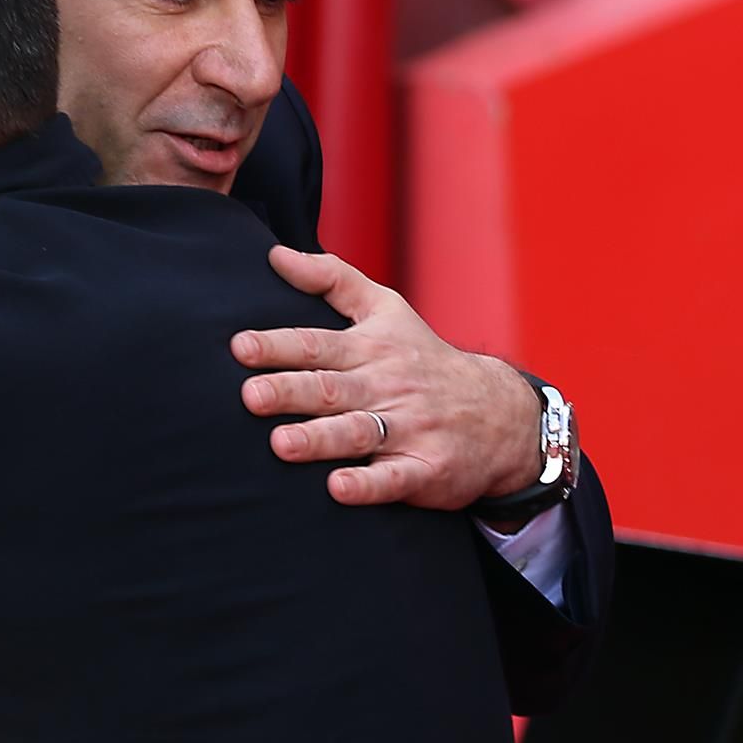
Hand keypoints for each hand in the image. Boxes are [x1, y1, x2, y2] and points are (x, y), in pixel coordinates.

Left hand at [232, 247, 541, 509]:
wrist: (501, 412)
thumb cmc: (425, 358)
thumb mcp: (386, 309)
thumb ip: (331, 279)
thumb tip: (274, 254)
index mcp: (370, 349)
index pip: (317, 345)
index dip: (278, 346)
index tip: (240, 347)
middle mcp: (386, 387)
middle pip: (332, 389)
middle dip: (290, 392)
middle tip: (250, 396)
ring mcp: (409, 428)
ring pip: (358, 433)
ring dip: (320, 439)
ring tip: (281, 444)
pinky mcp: (427, 469)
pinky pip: (395, 478)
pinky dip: (368, 484)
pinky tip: (338, 488)